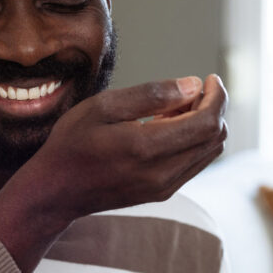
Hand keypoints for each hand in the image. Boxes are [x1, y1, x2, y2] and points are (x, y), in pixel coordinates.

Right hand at [26, 73, 226, 219]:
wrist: (56, 191)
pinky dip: (194, 141)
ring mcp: (164, 187)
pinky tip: (170, 127)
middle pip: (214, 137)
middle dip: (214, 108)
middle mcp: (162, 173)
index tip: (209, 79)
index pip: (207, 122)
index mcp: (147, 147)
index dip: (217, 97)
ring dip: (205, 124)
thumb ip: (151, 95)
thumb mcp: (103, 107)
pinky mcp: (162, 192)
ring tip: (176, 107)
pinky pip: (195, 163)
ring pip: (209, 151)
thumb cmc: (72, 143)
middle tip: (191, 90)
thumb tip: (192, 85)